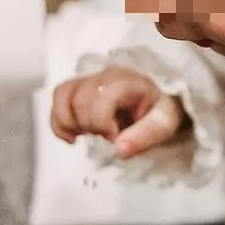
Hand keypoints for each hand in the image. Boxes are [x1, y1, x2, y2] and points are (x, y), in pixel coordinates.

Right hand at [50, 67, 188, 157]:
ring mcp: (91, 78)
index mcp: (128, 81)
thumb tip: (119, 150)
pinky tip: (73, 136)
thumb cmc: (162, 111)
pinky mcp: (81, 86)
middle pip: (78, 99)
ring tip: (85, 136)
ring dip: (68, 122)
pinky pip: (58, 96)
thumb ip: (145, 136)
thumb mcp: (165, 124)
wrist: (161, 99)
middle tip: (107, 137)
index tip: (116, 139)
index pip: (99, 97)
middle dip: (88, 126)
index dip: (101, 124)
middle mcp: (105, 74)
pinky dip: (59, 120)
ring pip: (62, 94)